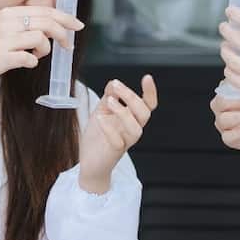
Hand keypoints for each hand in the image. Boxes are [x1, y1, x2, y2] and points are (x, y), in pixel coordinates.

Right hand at [0, 5, 83, 101]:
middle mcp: (6, 22)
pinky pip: (29, 59)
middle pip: (46, 22)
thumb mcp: (3, 28)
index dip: (65, 17)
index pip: (44, 10)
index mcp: (8, 13)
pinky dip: (32, 62)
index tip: (78, 26)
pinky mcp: (1, 57)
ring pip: (40, 39)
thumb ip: (25, 25)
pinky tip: (24, 63)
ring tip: (35, 56)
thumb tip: (54, 27)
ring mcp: (3, 40)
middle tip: (67, 46)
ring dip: (44, 51)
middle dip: (62, 34)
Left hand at [78, 76, 157, 191]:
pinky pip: (117, 141)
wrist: (89, 161)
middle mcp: (132, 129)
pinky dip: (109, 128)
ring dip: (123, 112)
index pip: (148, 104)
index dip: (150, 92)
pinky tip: (100, 118)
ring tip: (109, 101)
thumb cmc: (98, 136)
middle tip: (117, 85)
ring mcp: (125, 141)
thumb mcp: (102, 110)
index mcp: (132, 118)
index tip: (147, 77)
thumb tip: (113, 83)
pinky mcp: (115, 151)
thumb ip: (109, 97)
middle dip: (132, 97)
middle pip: (144, 113)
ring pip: (136, 129)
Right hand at [210, 90, 239, 154]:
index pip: (224, 88)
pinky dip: (238, 133)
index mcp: (226, 95)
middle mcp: (221, 109)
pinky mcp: (228, 138)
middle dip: (238, 101)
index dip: (235, 87)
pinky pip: (228, 136)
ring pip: (223, 119)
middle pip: (220, 102)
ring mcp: (222, 125)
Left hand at [219, 7, 239, 121]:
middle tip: (225, 29)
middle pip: (236, 40)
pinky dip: (230, 70)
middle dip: (227, 31)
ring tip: (228, 48)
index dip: (235, 15)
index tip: (230, 12)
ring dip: (226, 51)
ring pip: (231, 60)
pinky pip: (234, 78)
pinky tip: (233, 66)